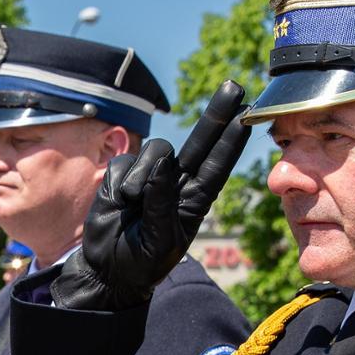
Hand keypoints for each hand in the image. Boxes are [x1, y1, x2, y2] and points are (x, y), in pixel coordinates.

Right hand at [51, 80, 249, 310]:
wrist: (108, 269)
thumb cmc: (142, 261)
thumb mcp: (160, 240)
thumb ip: (162, 202)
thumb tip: (163, 162)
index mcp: (196, 200)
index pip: (218, 164)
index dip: (232, 140)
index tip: (247, 116)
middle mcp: (177, 181)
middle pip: (200, 140)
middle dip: (216, 113)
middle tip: (233, 86)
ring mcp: (151, 175)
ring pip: (157, 150)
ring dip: (143, 175)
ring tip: (132, 202)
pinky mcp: (124, 174)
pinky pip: (126, 161)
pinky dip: (121, 181)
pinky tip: (119, 201)